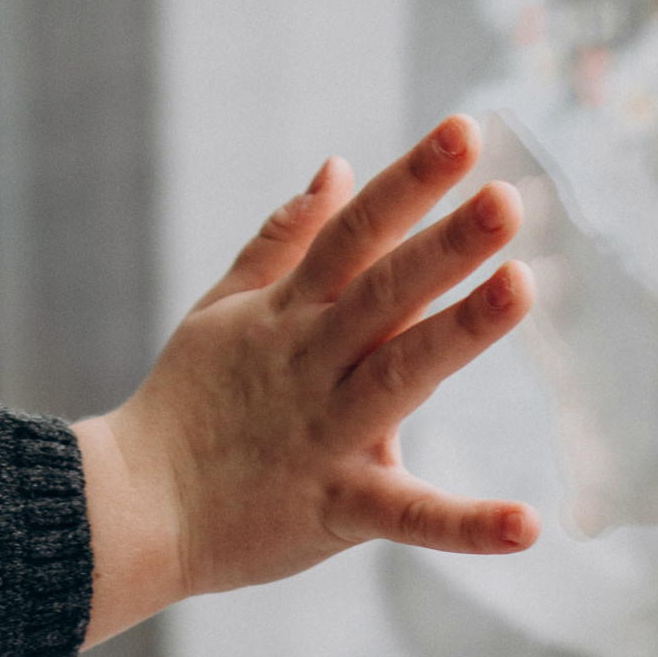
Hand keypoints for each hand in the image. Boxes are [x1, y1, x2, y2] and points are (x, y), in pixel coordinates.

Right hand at [76, 115, 534, 645]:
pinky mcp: (333, 508)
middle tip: (505, 201)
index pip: (356, 232)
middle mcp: (309, 362)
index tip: (466, 131)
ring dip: (459, 331)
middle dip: (445, 244)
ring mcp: (322, 433)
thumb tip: (336, 165)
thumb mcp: (223, 308)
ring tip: (521, 286)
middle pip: (383, 292)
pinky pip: (405, 515)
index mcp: (287, 313)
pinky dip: (464, 525)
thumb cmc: (187, 406)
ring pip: (398, 375)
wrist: (129, 513)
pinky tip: (528, 525)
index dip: (409, 180)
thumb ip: (285, 240)